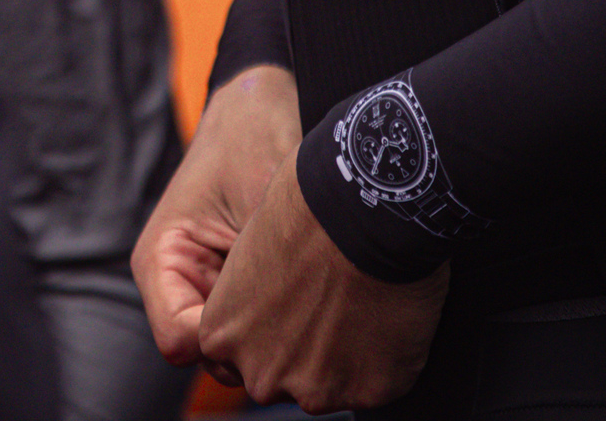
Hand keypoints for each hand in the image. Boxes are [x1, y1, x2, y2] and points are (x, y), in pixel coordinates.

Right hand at [132, 63, 300, 363]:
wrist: (261, 100)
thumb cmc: (252, 136)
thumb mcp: (258, 199)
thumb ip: (263, 268)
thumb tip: (294, 328)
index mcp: (161, 259)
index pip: (180, 340)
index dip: (227, 340)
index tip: (274, 316)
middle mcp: (176, 280)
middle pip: (209, 351)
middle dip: (254, 341)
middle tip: (301, 311)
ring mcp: (206, 284)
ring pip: (236, 344)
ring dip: (271, 329)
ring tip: (306, 292)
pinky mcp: (233, 283)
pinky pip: (255, 322)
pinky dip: (281, 314)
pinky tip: (308, 285)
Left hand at [195, 157, 448, 412]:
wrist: (363, 212)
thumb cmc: (304, 210)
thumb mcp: (248, 247)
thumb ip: (247, 294)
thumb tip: (265, 299)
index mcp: (222, 334)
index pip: (231, 356)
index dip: (263, 327)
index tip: (285, 301)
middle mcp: (261, 374)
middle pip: (278, 374)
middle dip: (298, 347)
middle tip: (324, 298)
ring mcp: (315, 391)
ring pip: (326, 383)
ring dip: (341, 354)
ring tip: (357, 298)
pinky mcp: (366, 395)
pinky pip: (372, 381)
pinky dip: (381, 355)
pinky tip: (384, 309)